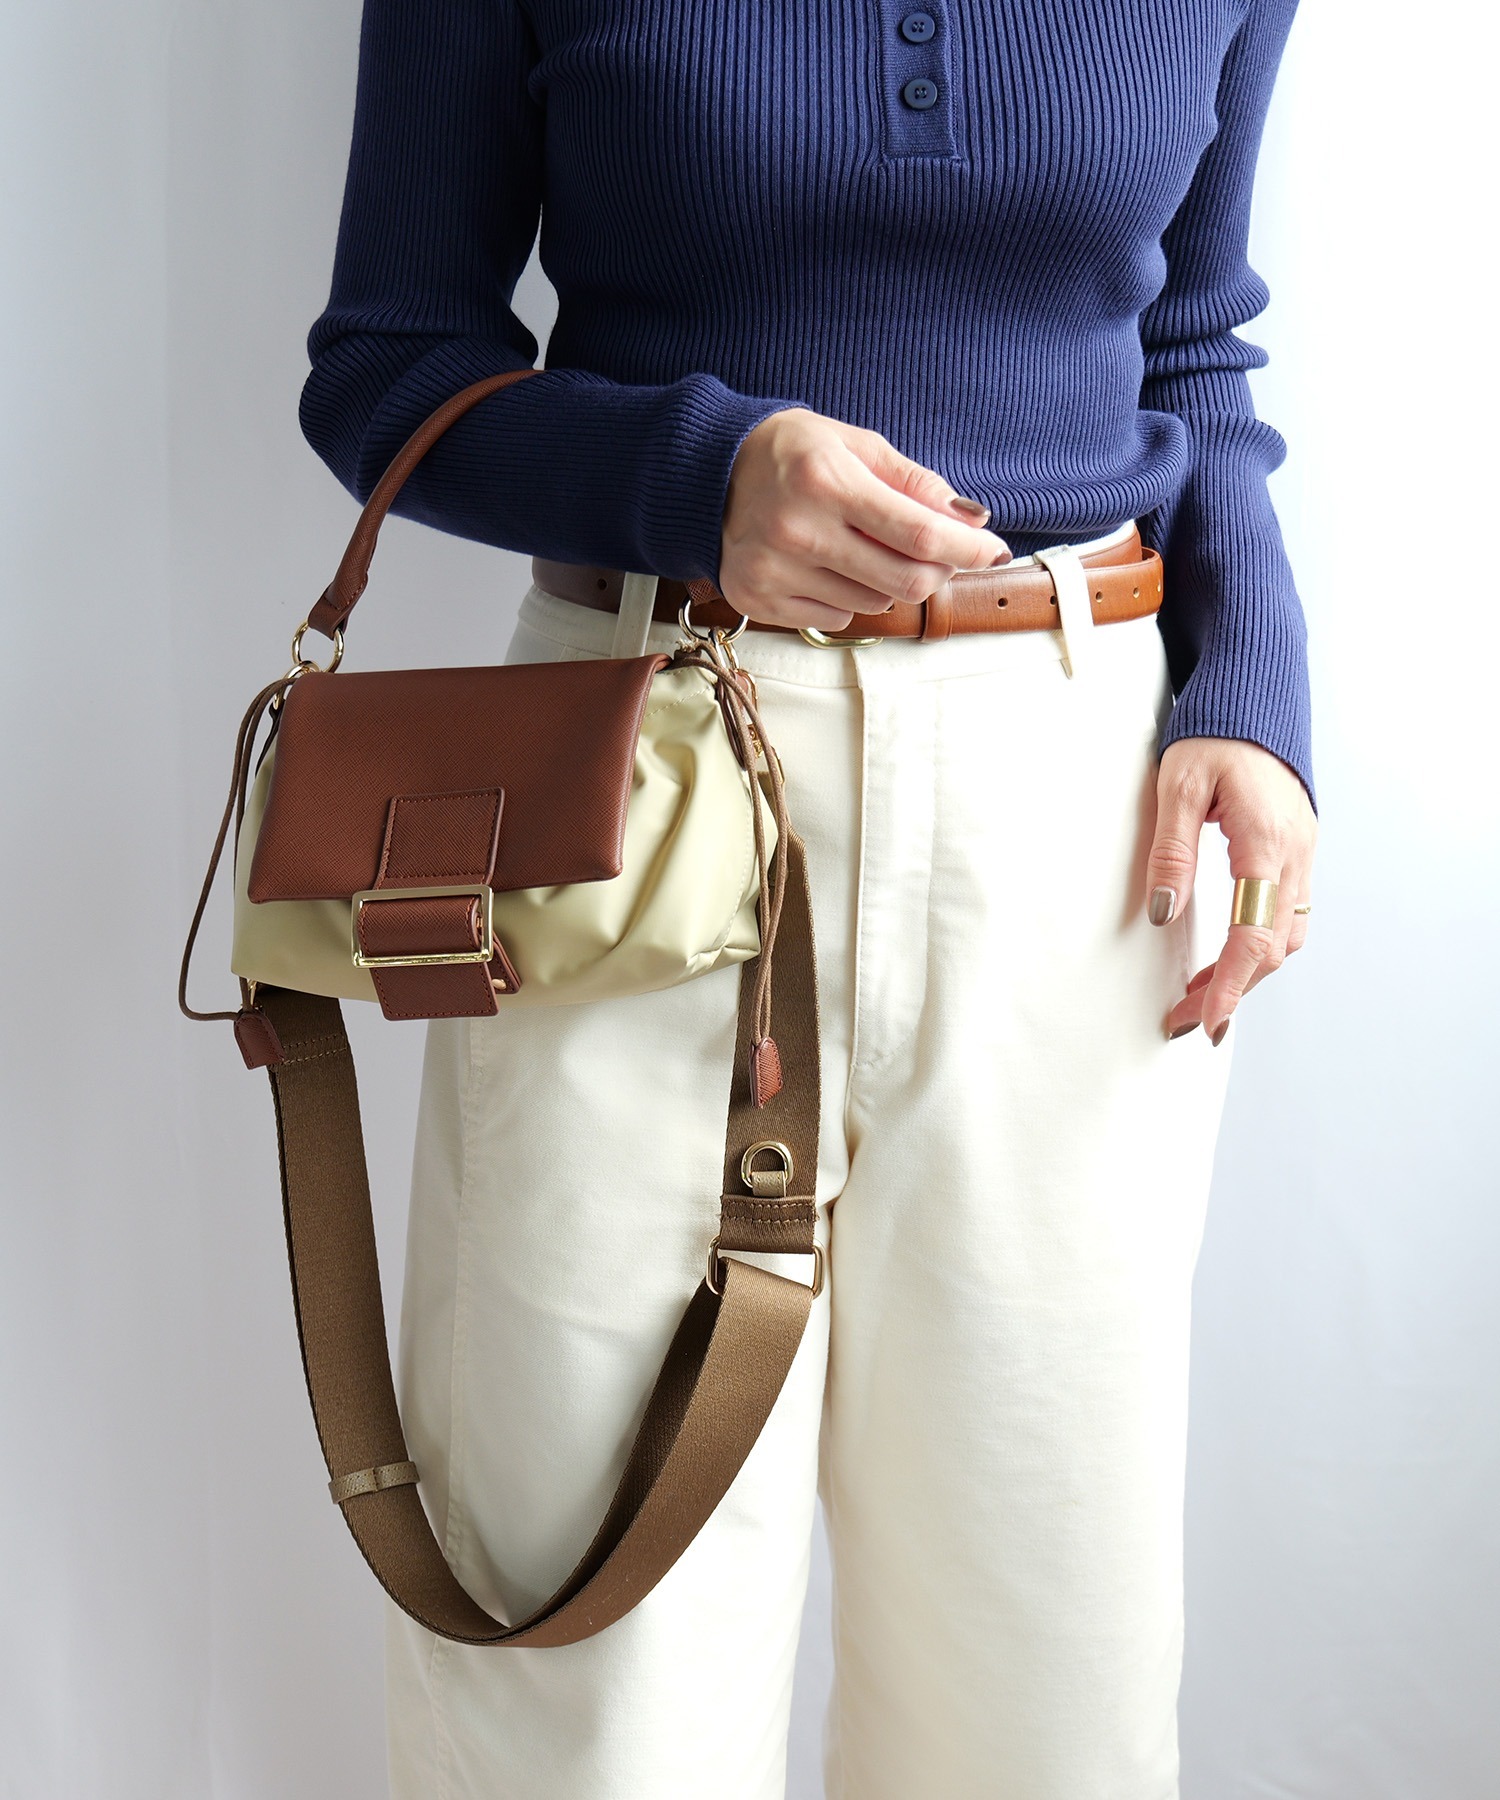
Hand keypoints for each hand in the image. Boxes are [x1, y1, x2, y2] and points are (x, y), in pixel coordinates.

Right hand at [719, 407, 1012, 631]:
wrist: (711, 471)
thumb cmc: (793, 453)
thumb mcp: (857, 446)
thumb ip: (916, 483)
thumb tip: (972, 519)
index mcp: (826, 481)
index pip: (920, 534)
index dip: (969, 548)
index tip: (994, 550)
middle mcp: (797, 531)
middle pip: (905, 581)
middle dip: (937, 570)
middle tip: (938, 551)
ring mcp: (774, 571)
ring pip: (874, 603)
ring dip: (888, 581)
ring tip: (862, 546)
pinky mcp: (758, 600)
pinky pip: (836, 618)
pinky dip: (848, 597)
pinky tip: (826, 564)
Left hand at [1148, 737, 1317, 1042]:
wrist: (1253, 699)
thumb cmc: (1215, 735)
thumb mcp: (1177, 787)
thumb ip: (1171, 852)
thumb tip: (1163, 910)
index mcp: (1267, 842)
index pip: (1254, 935)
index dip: (1231, 985)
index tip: (1208, 1021)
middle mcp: (1295, 854)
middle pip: (1273, 947)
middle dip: (1233, 990)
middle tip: (1186, 1020)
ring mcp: (1302, 853)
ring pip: (1283, 935)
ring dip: (1246, 972)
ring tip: (1200, 995)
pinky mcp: (1297, 850)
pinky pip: (1285, 913)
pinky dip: (1258, 945)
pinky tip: (1228, 957)